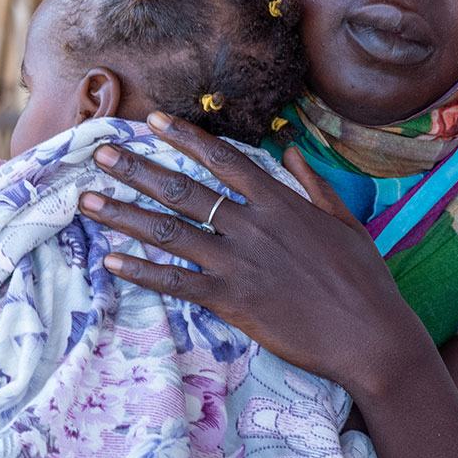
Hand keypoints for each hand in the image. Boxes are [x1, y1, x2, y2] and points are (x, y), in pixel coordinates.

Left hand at [78, 112, 435, 402]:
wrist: (370, 336)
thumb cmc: (363, 280)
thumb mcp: (344, 221)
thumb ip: (312, 183)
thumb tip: (288, 150)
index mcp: (279, 203)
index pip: (223, 159)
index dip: (185, 138)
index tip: (153, 121)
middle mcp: (251, 226)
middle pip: (183, 189)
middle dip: (137, 169)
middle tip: (100, 154)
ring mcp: (238, 263)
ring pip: (168, 231)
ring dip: (123, 214)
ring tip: (87, 200)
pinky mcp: (231, 301)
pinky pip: (176, 282)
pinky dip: (141, 271)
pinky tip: (110, 261)